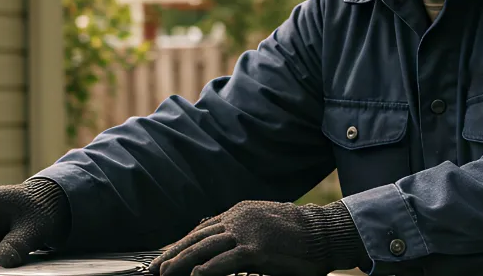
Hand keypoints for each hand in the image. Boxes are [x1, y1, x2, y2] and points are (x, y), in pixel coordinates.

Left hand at [149, 200, 368, 275]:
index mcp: (240, 212)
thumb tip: (215, 238)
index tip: (166, 255)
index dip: (182, 243)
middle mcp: (239, 218)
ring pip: (205, 248)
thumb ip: (241, 231)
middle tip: (155, 267)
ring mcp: (248, 232)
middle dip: (174, 253)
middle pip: (198, 237)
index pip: (202, 229)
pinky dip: (207, 269)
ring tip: (165, 273)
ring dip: (182, 262)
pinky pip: (225, 261)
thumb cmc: (300, 235)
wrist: (326, 232)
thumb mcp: (265, 225)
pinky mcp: (257, 250)